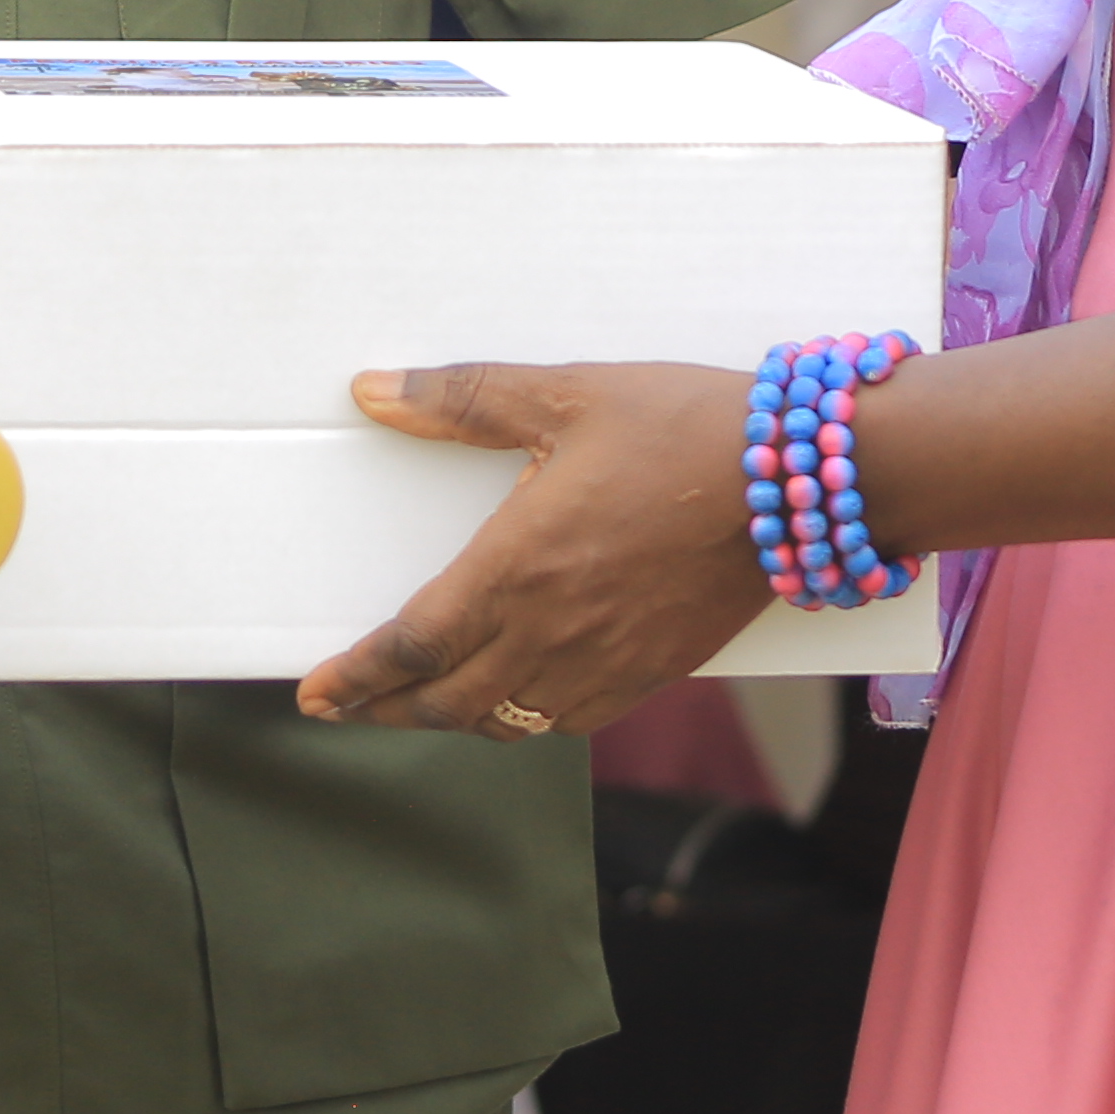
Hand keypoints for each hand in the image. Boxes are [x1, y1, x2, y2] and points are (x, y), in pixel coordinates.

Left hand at [298, 361, 773, 737]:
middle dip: (384, 711)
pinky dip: (522, 722)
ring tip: (415, 707)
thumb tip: (372, 391)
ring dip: (450, 720)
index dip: (356, 678)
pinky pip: (568, 721)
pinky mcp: (653, 670)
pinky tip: (512, 705)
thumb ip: (461, 398)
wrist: (800, 481)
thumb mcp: (564, 393)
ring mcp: (606, 660)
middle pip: (446, 700)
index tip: (315, 694)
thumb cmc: (681, 427)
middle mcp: (553, 630)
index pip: (413, 645)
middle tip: (344, 710)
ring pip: (506, 720)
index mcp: (517, 567)